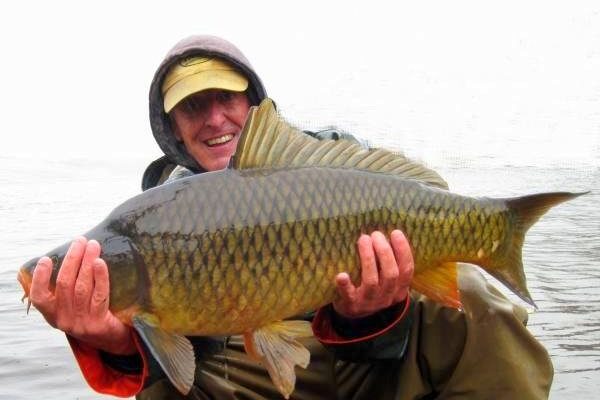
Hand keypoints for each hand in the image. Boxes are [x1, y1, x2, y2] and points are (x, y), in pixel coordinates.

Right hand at [29, 237, 135, 354]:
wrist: (112, 340)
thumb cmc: (91, 314)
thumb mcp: (74, 305)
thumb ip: (69, 287)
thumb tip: (74, 254)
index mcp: (53, 315)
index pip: (39, 297)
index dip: (40, 278)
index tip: (45, 259)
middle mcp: (64, 320)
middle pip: (65, 285)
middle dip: (73, 259)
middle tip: (80, 240)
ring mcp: (81, 323)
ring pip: (81, 288)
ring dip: (86, 262)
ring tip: (92, 245)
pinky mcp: (98, 323)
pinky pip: (99, 296)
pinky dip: (99, 277)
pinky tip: (100, 262)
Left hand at [333, 230, 413, 318]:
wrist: (353, 314)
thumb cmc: (372, 288)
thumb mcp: (386, 280)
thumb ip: (389, 263)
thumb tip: (387, 233)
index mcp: (399, 290)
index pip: (407, 270)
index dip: (403, 251)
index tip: (395, 232)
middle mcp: (386, 297)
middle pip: (391, 274)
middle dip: (384, 251)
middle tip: (375, 234)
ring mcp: (369, 302)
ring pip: (372, 281)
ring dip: (368, 258)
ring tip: (363, 239)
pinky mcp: (351, 305)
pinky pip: (349, 295)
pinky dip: (345, 285)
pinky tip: (341, 275)